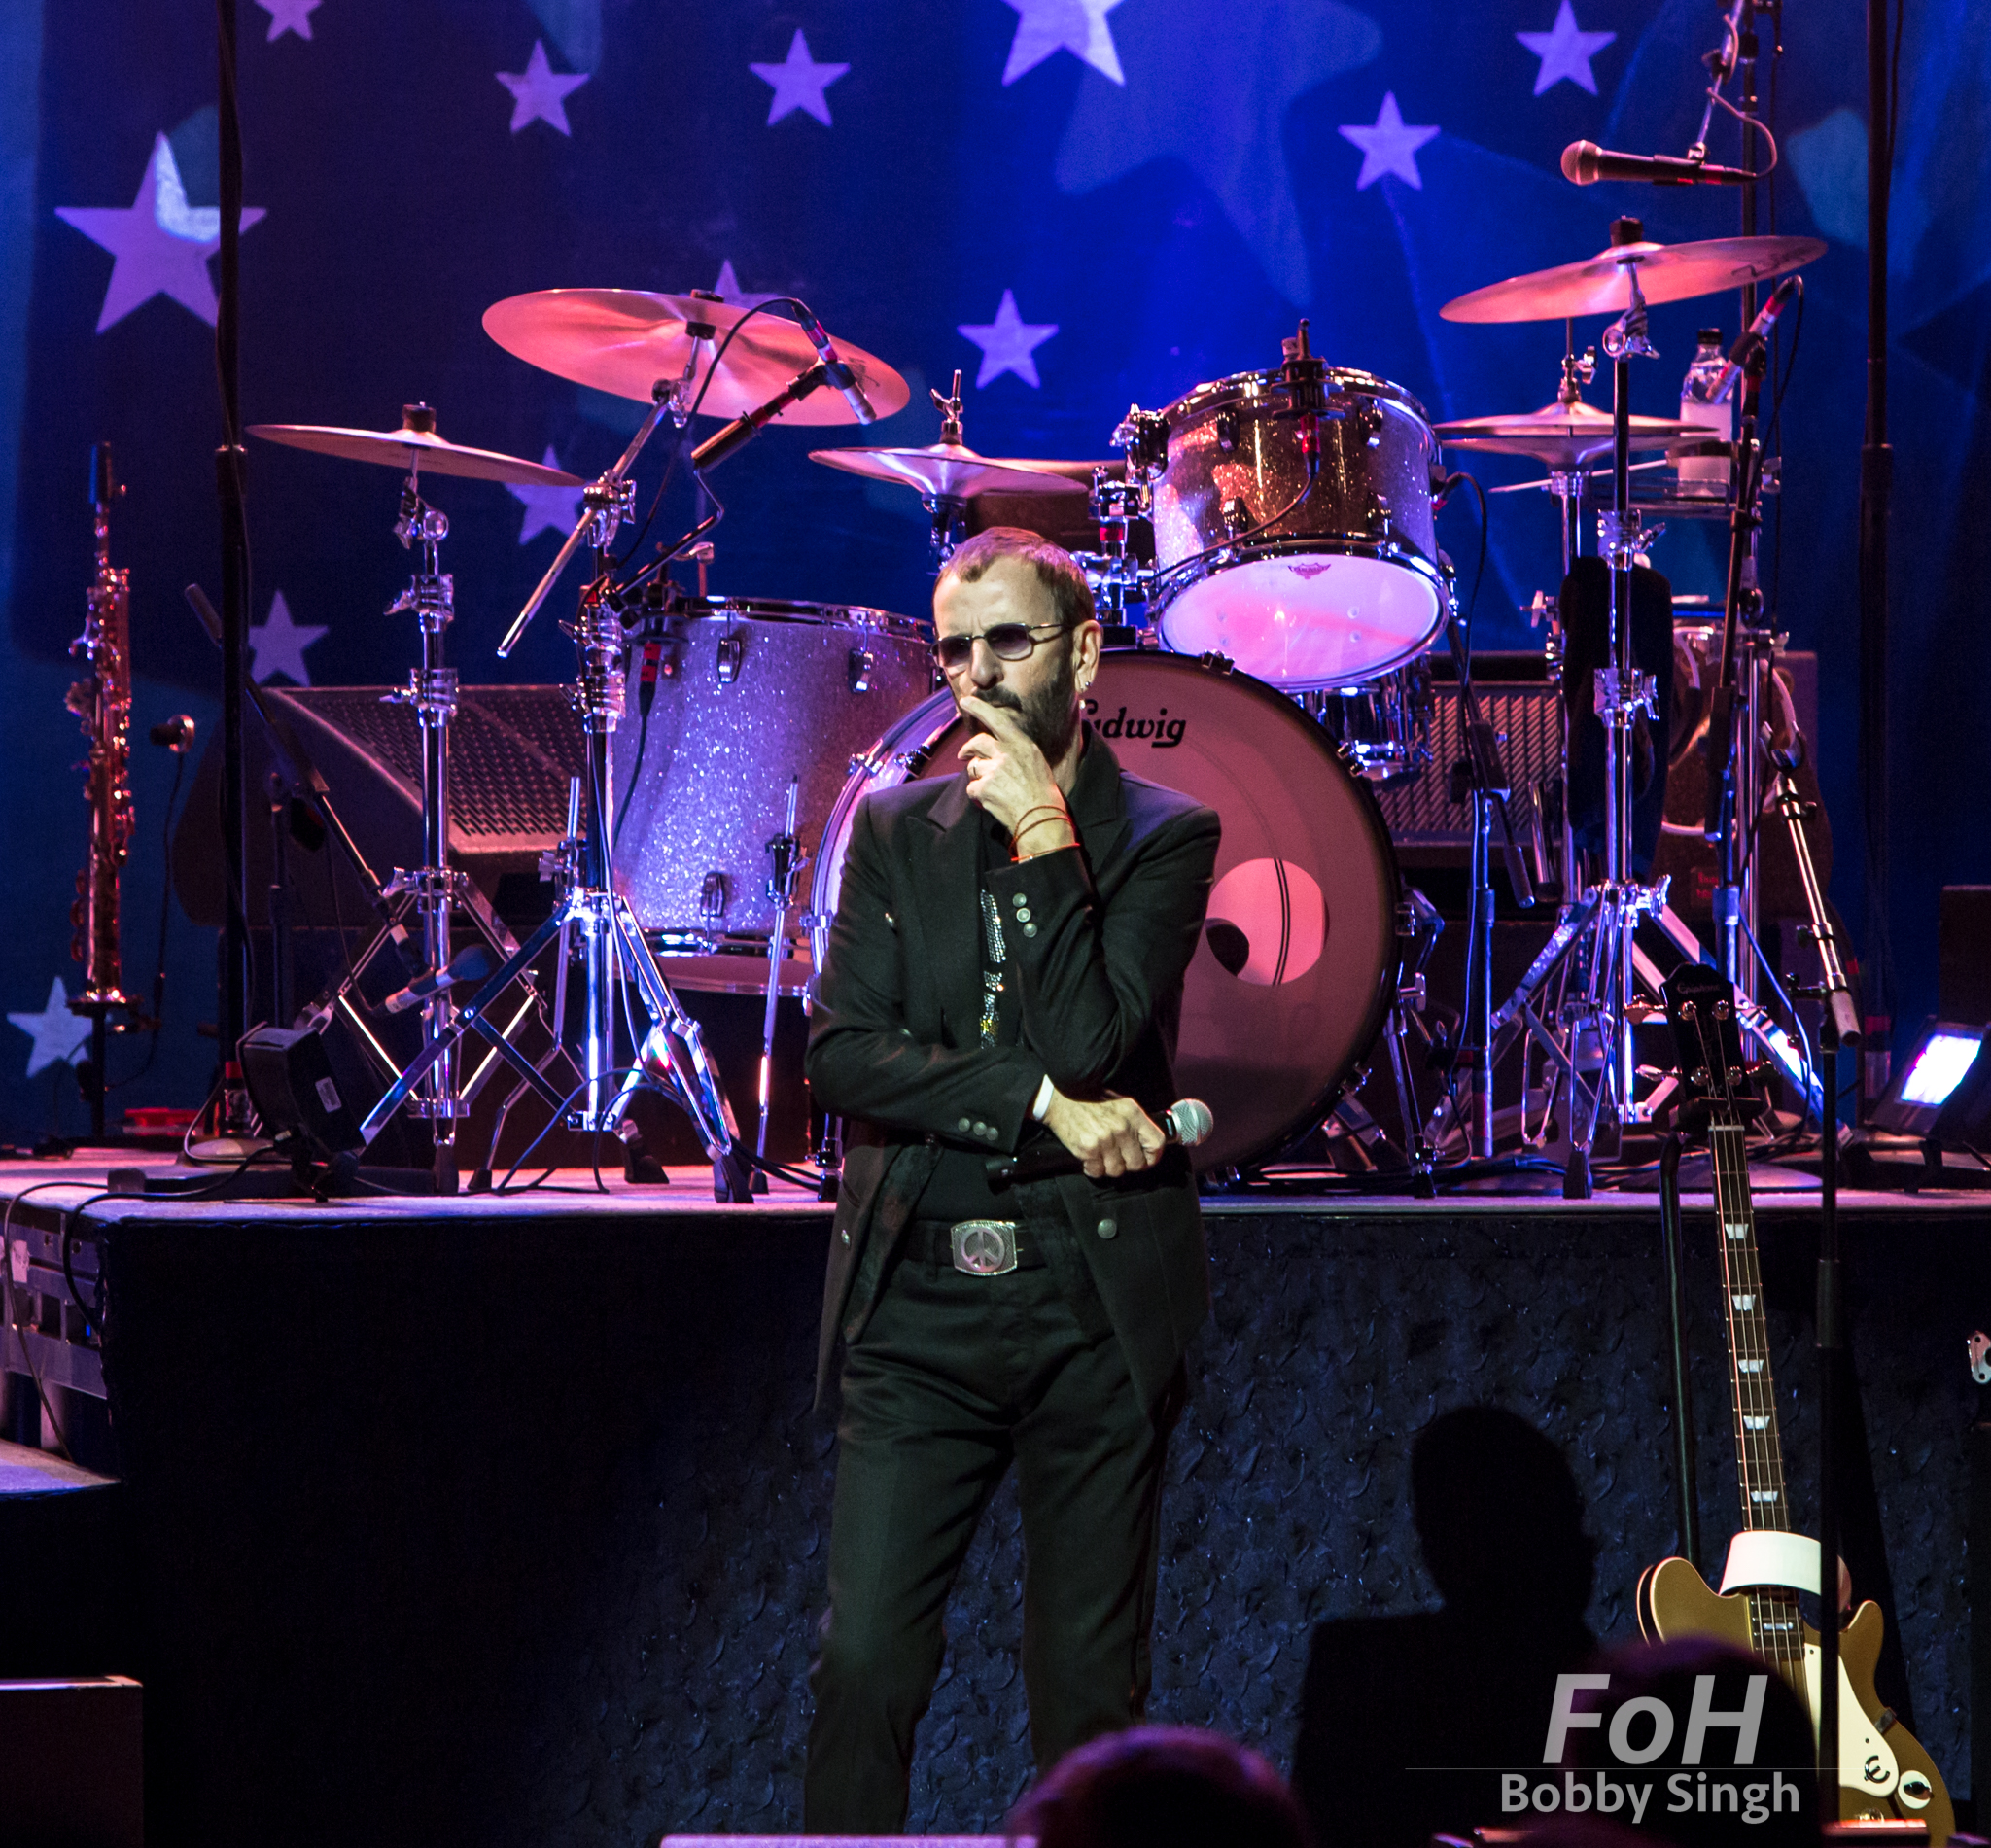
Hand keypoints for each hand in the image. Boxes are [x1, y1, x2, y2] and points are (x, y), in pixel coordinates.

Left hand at [957, 696, 1073, 849]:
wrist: (1041, 817)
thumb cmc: (1042, 792)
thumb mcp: (1036, 762)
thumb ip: (1016, 750)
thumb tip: (995, 748)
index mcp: (1022, 744)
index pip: (997, 719)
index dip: (979, 708)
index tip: (966, 701)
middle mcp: (1007, 753)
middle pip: (977, 742)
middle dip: (967, 749)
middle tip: (963, 755)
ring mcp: (994, 770)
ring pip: (973, 767)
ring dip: (978, 776)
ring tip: (993, 788)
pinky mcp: (984, 787)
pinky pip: (972, 788)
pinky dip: (978, 795)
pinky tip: (991, 800)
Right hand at [1041, 1089, 1163, 1179]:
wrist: (1060, 1098)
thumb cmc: (1089, 1100)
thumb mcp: (1119, 1103)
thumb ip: (1135, 1122)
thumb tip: (1146, 1143)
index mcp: (1132, 1113)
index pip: (1156, 1143)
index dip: (1152, 1156)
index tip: (1146, 1159)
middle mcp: (1121, 1127)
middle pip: (1137, 1163)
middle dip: (1127, 1164)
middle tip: (1118, 1157)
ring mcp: (1105, 1139)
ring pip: (1117, 1170)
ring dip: (1109, 1166)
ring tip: (1101, 1154)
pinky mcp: (1088, 1149)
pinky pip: (1097, 1172)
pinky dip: (1093, 1168)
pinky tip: (1090, 1156)